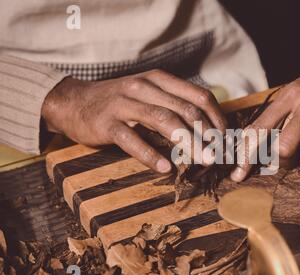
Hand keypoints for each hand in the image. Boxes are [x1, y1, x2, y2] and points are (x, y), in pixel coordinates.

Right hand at [42, 70, 226, 172]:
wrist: (74, 102)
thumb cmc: (119, 102)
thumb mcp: (148, 95)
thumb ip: (173, 105)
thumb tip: (207, 128)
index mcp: (159, 80)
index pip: (198, 95)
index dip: (216, 117)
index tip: (225, 138)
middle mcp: (144, 87)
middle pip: (185, 109)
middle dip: (207, 134)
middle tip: (219, 154)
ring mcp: (124, 104)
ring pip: (163, 121)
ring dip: (187, 142)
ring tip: (202, 160)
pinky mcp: (107, 123)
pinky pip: (132, 139)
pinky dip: (150, 154)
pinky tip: (165, 168)